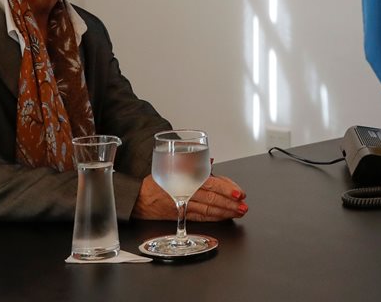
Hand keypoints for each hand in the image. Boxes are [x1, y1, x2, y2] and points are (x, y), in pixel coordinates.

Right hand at [132, 173, 247, 219]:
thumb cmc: (156, 180)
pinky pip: (201, 217)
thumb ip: (193, 166)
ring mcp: (183, 205)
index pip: (211, 183)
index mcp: (184, 178)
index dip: (227, 188)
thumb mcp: (173, 166)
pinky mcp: (181, 215)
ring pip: (209, 209)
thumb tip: (211, 163)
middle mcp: (185, 192)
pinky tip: (224, 217)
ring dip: (226, 212)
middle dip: (231, 203)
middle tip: (243, 205)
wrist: (137, 198)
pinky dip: (214, 217)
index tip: (239, 192)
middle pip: (213, 198)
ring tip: (239, 212)